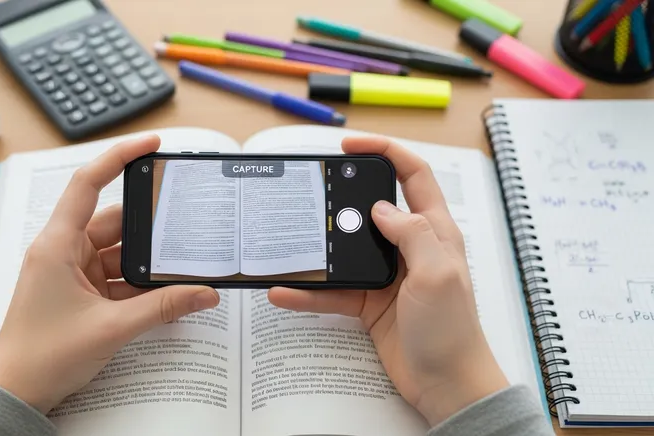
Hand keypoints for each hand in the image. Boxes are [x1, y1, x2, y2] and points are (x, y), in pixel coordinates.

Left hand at [0, 135, 219, 413]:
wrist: (17, 393)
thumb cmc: (42, 356)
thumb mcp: (112, 328)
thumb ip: (163, 307)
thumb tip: (204, 294)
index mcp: (57, 245)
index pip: (88, 183)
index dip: (119, 157)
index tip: (151, 145)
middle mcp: (63, 251)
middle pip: (115, 221)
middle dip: (150, 227)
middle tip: (185, 224)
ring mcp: (72, 272)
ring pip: (119, 252)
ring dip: (147, 261)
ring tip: (182, 264)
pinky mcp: (81, 292)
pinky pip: (118, 276)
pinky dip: (140, 283)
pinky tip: (166, 290)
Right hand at [268, 137, 507, 426]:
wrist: (446, 384)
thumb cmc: (452, 329)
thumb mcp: (437, 273)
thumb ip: (411, 233)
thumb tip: (379, 207)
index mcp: (433, 231)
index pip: (412, 175)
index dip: (385, 151)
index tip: (350, 145)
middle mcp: (409, 247)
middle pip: (372, 207)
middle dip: (342, 195)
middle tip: (313, 189)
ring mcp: (387, 275)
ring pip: (346, 250)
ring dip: (319, 247)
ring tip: (291, 239)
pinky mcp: (369, 303)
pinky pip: (333, 291)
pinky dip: (308, 292)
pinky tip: (285, 291)